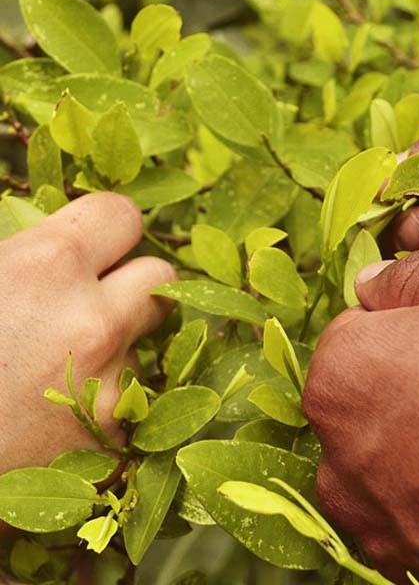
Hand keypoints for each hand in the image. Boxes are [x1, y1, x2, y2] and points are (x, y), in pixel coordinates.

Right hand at [0, 193, 174, 473]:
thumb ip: (23, 254)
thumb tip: (56, 235)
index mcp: (48, 266)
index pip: (123, 216)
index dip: (106, 228)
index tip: (96, 242)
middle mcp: (94, 320)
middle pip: (160, 277)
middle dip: (131, 283)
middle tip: (94, 297)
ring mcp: (109, 383)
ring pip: (144, 341)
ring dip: (114, 344)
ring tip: (53, 363)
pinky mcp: (113, 436)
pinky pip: (128, 398)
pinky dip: (101, 397)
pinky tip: (50, 410)